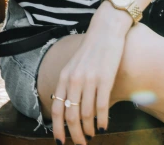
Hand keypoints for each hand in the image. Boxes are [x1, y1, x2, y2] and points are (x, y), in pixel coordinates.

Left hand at [51, 11, 130, 144]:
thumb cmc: (91, 49)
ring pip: (86, 114)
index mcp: (64, 76)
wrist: (106, 30)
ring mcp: (90, 79)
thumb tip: (63, 106)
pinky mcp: (105, 79)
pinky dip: (102, 120)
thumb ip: (67, 83)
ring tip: (91, 136)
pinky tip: (103, 127)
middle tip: (80, 144)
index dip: (57, 129)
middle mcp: (74, 79)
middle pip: (71, 116)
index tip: (60, 142)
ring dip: (89, 130)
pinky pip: (102, 106)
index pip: (56, 108)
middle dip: (75, 135)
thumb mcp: (73, 64)